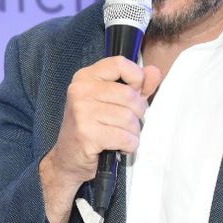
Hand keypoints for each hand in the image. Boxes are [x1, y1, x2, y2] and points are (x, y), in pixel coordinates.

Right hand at [42, 56, 162, 186]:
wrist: (68, 159)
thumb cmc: (92, 128)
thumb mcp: (113, 102)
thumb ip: (136, 86)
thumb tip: (154, 72)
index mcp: (85, 77)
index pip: (120, 63)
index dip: (136, 78)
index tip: (135, 92)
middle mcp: (80, 91)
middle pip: (129, 95)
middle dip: (137, 113)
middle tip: (127, 123)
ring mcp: (82, 112)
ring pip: (129, 119)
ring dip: (133, 133)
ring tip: (121, 136)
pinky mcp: (87, 134)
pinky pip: (125, 138)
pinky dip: (129, 146)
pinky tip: (118, 147)